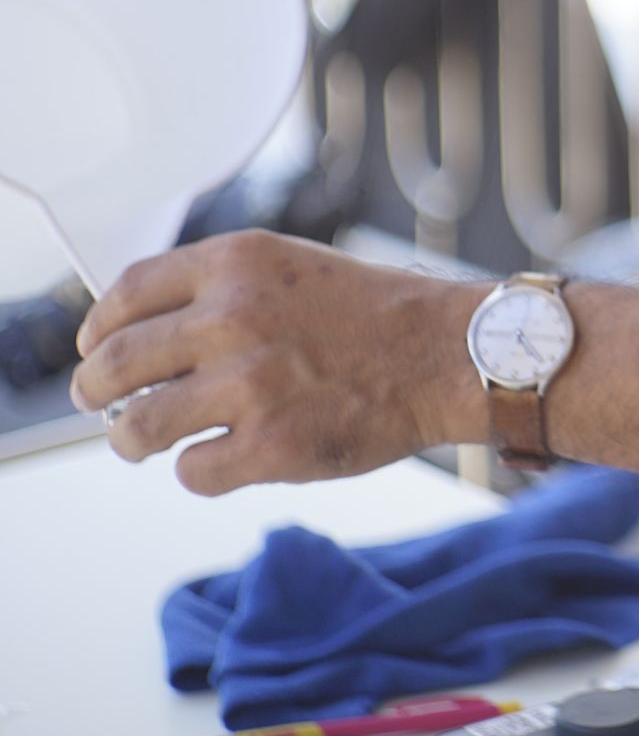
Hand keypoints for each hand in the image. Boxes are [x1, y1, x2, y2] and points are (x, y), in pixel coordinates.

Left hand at [69, 232, 485, 495]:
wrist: (447, 354)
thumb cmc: (374, 314)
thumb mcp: (289, 267)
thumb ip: (219, 288)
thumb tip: (145, 332)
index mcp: (235, 265)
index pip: (126, 294)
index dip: (98, 329)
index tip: (94, 348)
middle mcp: (233, 317)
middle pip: (115, 362)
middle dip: (95, 390)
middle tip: (98, 403)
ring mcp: (250, 385)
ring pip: (140, 426)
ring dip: (131, 439)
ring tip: (139, 443)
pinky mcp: (272, 446)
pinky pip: (194, 471)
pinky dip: (196, 470)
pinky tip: (217, 458)